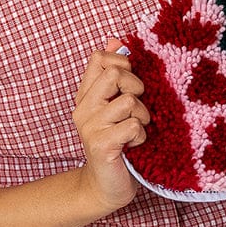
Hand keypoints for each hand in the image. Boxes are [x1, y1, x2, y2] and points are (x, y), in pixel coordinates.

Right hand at [72, 39, 149, 213]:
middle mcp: (83, 108)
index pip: (99, 57)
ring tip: (137, 130)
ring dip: (143, 116)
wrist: (106, 187)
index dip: (121, 63)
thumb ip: (115, 74)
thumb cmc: (118, 143)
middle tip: (137, 108)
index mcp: (86, 94)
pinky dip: (141, 135)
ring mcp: (89, 126)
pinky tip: (134, 146)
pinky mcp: (100, 145)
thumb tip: (115, 39)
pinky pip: (132, 126)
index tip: (130, 81)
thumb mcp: (118, 105)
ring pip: (128, 101)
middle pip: (115, 75)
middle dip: (136, 88)